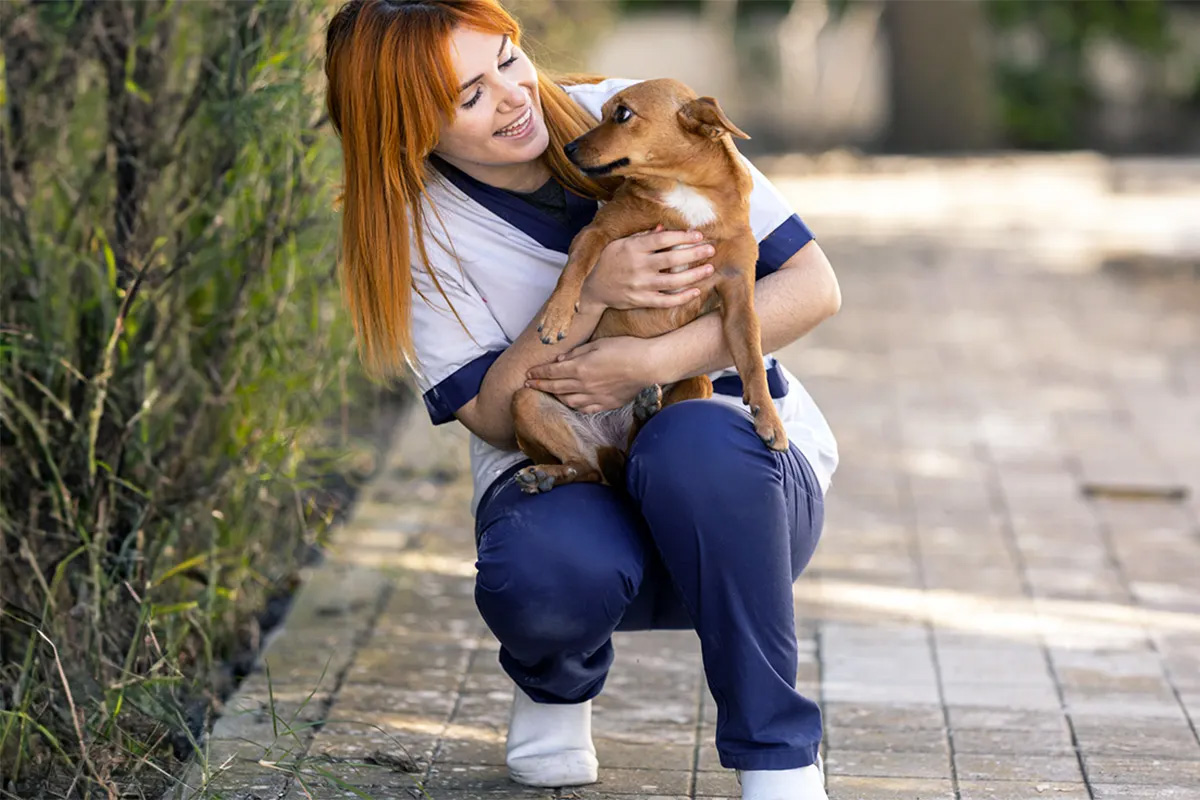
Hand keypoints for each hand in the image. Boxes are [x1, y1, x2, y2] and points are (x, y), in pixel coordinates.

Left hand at [525, 336, 661, 413]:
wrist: (648, 365)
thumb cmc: (625, 349)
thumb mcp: (598, 344)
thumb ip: (577, 352)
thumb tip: (560, 359)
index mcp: (579, 368)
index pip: (551, 372)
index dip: (538, 372)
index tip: (528, 373)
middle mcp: (584, 385)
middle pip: (555, 387)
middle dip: (540, 385)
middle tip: (529, 384)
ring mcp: (595, 397)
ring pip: (568, 400)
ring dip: (556, 396)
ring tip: (550, 392)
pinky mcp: (606, 403)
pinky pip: (585, 409)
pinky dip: (575, 406)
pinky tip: (572, 402)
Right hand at [579, 225, 714, 312]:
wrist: (591, 288)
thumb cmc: (608, 260)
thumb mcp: (620, 243)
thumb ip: (642, 237)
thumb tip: (663, 228)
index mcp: (633, 248)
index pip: (663, 239)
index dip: (683, 236)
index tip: (699, 235)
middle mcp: (638, 267)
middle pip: (672, 259)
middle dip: (694, 253)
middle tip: (711, 249)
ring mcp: (640, 286)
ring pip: (673, 281)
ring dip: (694, 275)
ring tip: (709, 268)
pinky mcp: (641, 301)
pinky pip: (665, 301)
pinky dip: (682, 298)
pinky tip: (696, 291)